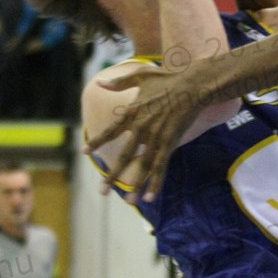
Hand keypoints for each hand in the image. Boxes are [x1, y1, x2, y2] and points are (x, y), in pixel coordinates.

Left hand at [85, 63, 201, 201]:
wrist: (192, 85)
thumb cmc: (168, 79)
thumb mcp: (141, 76)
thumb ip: (119, 82)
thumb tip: (100, 83)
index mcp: (132, 113)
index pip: (110, 131)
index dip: (97, 142)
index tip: (85, 152)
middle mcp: (141, 128)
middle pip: (125, 156)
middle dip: (112, 175)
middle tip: (102, 191)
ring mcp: (156, 137)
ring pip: (143, 166)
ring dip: (135, 185)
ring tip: (128, 201)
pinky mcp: (170, 142)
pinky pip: (161, 166)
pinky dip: (156, 182)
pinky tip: (151, 197)